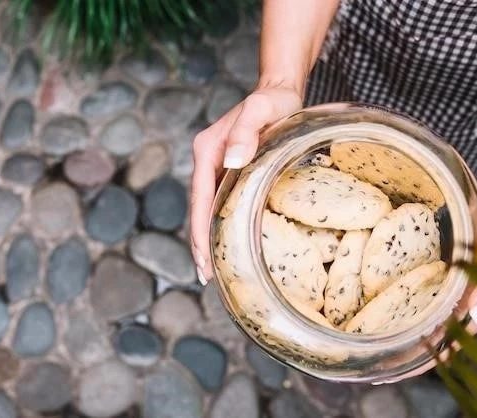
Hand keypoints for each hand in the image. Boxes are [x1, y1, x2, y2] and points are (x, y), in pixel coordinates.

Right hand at [190, 83, 302, 282]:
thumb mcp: (261, 109)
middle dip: (200, 242)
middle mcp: (207, 160)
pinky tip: (226, 241)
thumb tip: (233, 161)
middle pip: (198, 208)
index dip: (199, 230)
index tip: (204, 259)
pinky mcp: (227, 170)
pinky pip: (218, 202)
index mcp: (208, 150)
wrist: (278, 90)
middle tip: (206, 276)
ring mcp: (215, 166)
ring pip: (206, 208)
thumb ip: (246, 132)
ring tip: (213, 268)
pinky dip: (219, 224)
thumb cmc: (272, 99)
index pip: (199, 198)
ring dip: (208, 237)